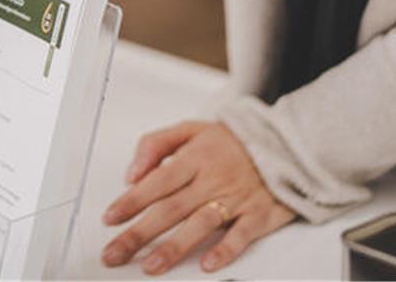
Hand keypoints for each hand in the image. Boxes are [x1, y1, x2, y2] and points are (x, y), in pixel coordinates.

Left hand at [101, 121, 295, 274]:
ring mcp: (236, 198)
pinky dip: (225, 250)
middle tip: (115, 253)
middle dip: (140, 233)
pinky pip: (241, 235)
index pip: (156, 182)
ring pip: (200, 225)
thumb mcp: (191, 129)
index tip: (110, 218)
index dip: (131, 201)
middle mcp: (213, 179)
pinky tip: (207, 264)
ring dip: (174, 247)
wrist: (286, 145)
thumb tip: (133, 174)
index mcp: (195, 157)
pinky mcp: (259, 214)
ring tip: (150, 266)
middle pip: (171, 208)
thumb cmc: (233, 141)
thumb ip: (156, 144)